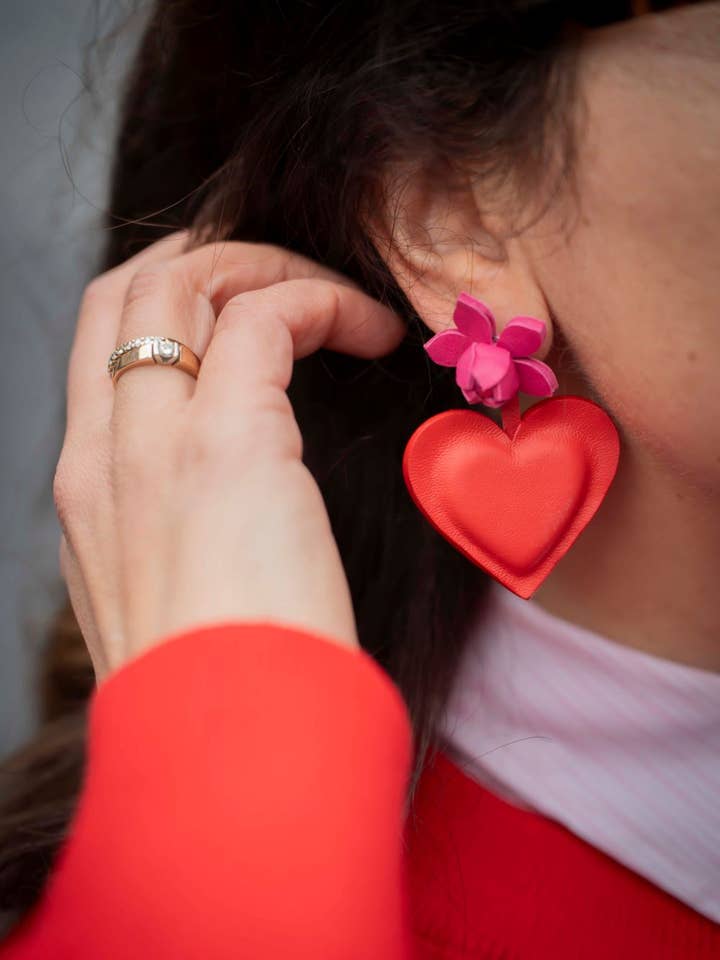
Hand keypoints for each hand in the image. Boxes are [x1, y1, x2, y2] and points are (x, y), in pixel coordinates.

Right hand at [54, 235, 404, 682]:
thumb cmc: (226, 692)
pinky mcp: (227, 446)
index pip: (104, 346)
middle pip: (129, 291)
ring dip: (269, 268)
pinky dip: (321, 303)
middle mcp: (103, 454)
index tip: (248, 312)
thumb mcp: (175, 602)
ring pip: (183, 282)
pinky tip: (373, 333)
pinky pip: (265, 319)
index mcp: (90, 492)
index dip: (174, 303)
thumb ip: (184, 536)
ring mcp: (152, 445)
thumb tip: (243, 504)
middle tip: (292, 281)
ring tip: (340, 301)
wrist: (229, 758)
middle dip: (212, 260)